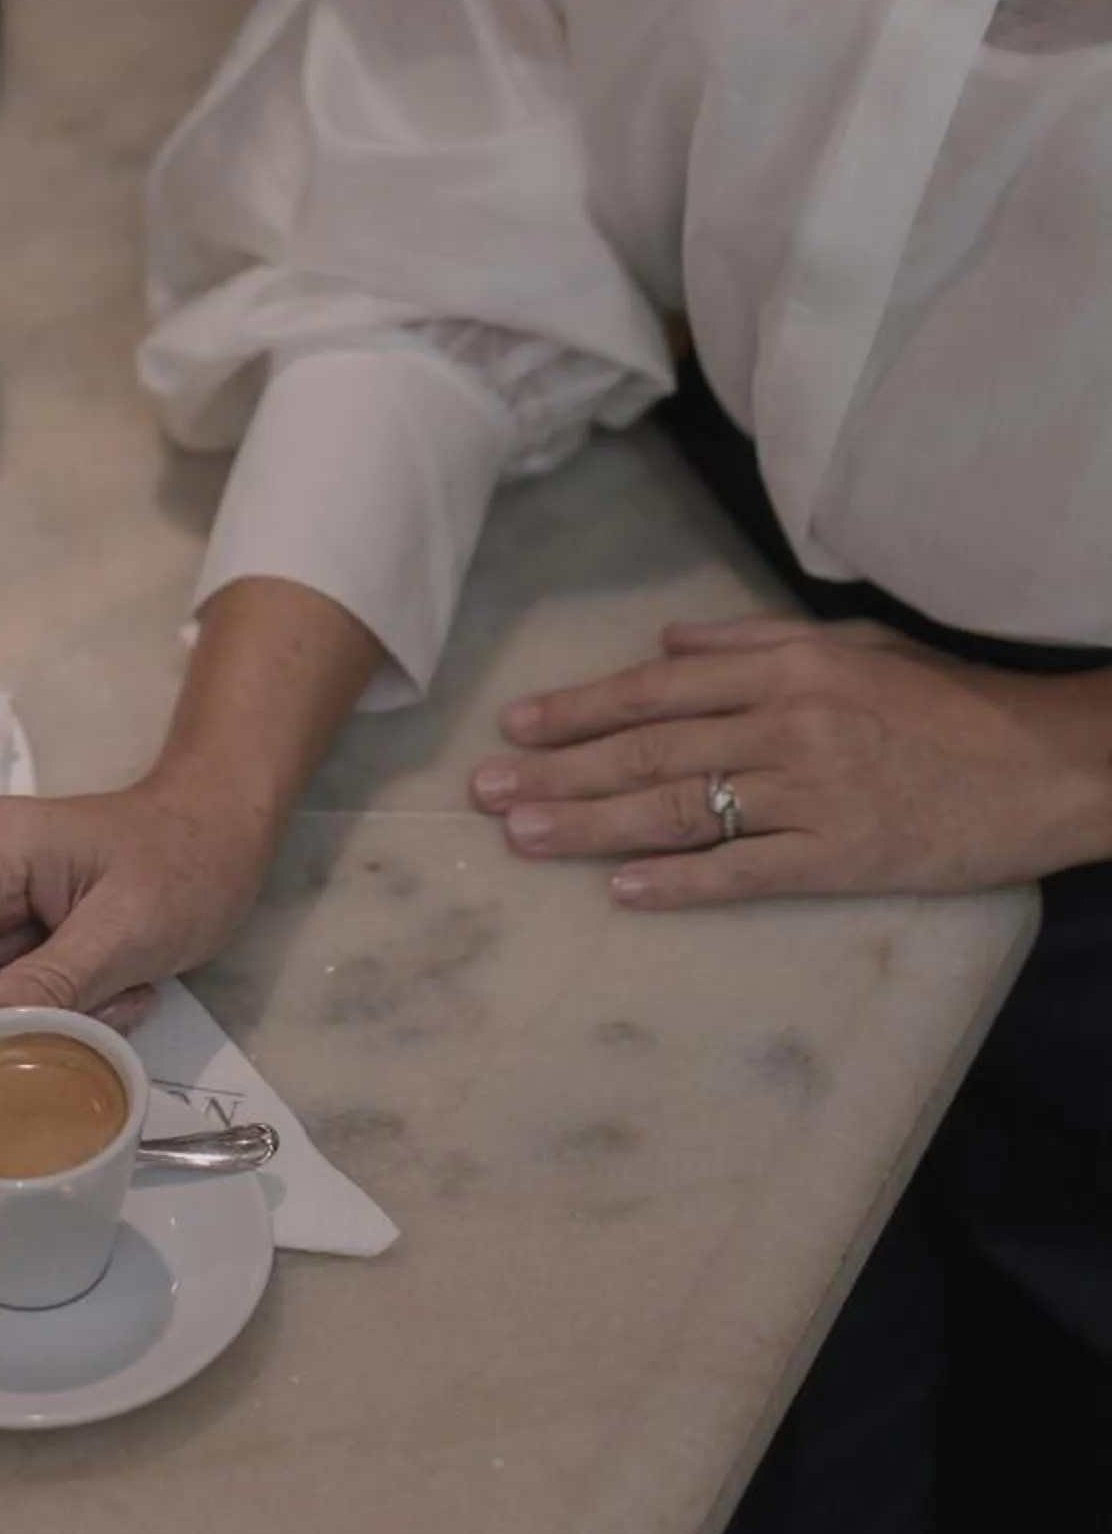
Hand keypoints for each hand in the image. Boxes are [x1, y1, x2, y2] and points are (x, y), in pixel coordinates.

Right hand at [0, 776, 275, 1046]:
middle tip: (83, 1029)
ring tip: (118, 1002)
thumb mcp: (131, 926)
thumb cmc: (185, 862)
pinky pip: (2, 995)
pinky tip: (116, 995)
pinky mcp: (7, 931)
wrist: (218, 833)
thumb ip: (56, 980)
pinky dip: (52, 1012)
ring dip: (36, 1020)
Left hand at [468, 615, 1111, 907]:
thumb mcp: (850, 644)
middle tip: (487, 792)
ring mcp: (814, 791)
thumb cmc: (947, 700)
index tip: (516, 728)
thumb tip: (667, 644)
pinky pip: (748, 870)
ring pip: (682, 807)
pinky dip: (682, 881)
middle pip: (651, 749)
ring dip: (593, 824)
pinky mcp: (846, 854)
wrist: (1047, 762)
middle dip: (559, 772)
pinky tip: (624, 891)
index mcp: (785, 667)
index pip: (656, 689)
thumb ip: (752, 642)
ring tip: (525, 837)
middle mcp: (787, 722)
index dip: (579, 710)